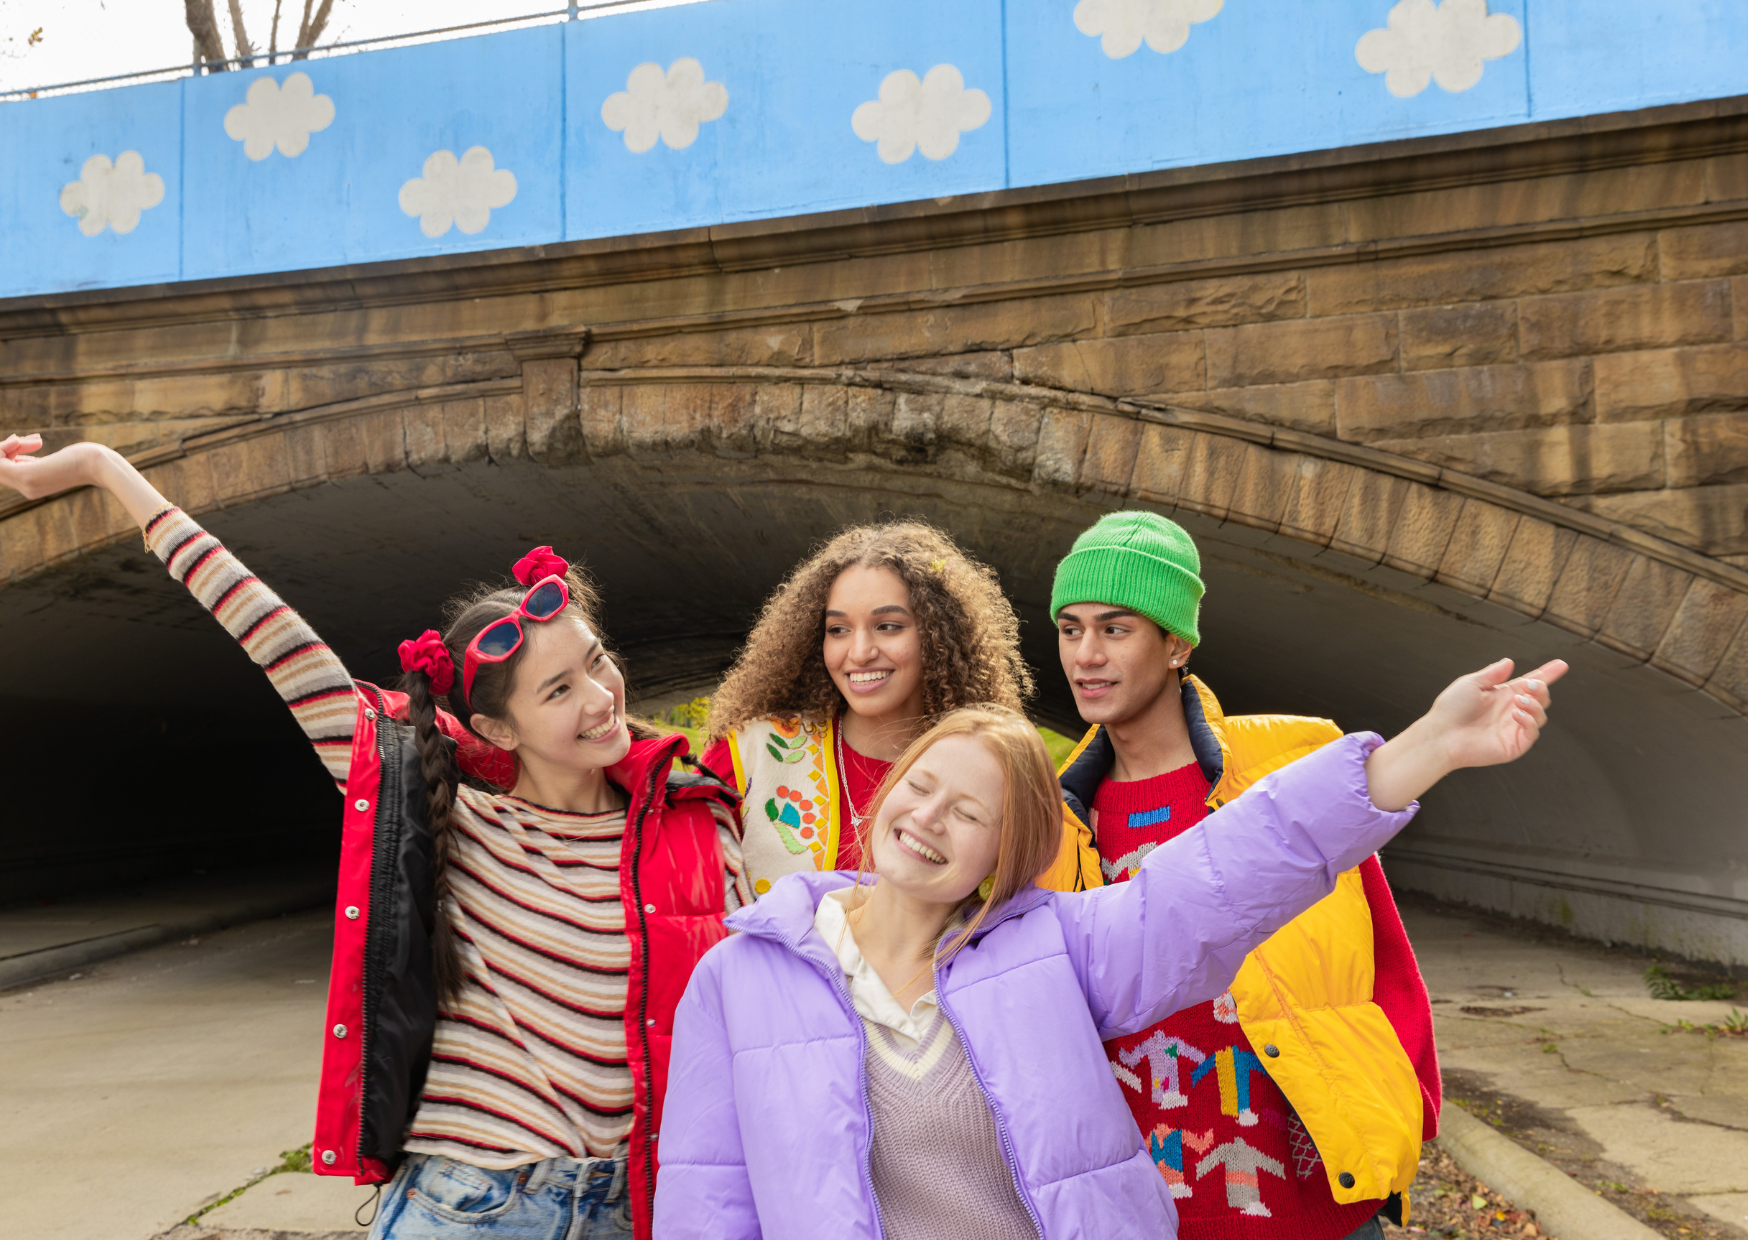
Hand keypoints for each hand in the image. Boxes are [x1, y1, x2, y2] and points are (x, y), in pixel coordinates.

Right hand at [0, 434, 170, 527]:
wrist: (101, 466)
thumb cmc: (85, 459)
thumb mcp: (53, 459)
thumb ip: (33, 460)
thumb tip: (15, 448)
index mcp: (32, 487)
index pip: (4, 470)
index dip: (8, 452)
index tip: (25, 441)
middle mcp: (27, 490)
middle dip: (7, 447)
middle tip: (33, 440)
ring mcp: (26, 484)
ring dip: (7, 446)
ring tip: (34, 441)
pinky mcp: (28, 475)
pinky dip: (5, 447)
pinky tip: (21, 441)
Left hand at [1365, 657, 1567, 810]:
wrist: (1442, 734)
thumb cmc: (1451, 708)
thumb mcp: (1471, 684)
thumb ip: (1492, 674)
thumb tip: (1509, 662)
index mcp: (1503, 695)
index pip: (1530, 683)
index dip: (1546, 674)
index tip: (1561, 664)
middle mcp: (1511, 711)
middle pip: (1540, 698)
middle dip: (1541, 688)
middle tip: (1529, 685)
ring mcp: (1514, 729)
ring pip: (1540, 715)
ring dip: (1535, 704)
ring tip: (1519, 701)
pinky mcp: (1514, 745)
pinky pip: (1532, 733)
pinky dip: (1530, 721)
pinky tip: (1517, 714)